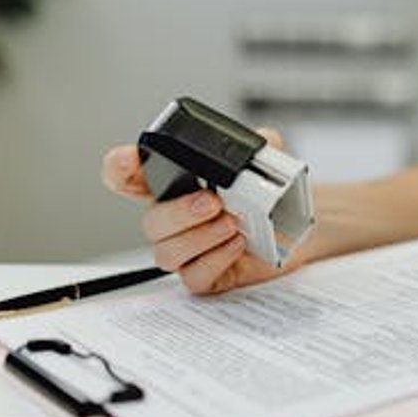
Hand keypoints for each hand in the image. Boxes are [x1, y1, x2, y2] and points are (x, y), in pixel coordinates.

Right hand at [101, 128, 301, 294]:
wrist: (297, 231)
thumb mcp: (266, 165)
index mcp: (176, 186)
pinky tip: (237, 244)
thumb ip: (258, 149)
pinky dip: (216, 259)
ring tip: (232, 223)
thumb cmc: (270, 198)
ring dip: (199, 237)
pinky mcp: (207, 275)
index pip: (131, 176)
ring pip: (167, 253)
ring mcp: (189, 250)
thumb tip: (263, 140)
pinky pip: (195, 276)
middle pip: (150, 221)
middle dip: (179, 211)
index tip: (128, 158)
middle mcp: (175, 220)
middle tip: (213, 202)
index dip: (120, 167)